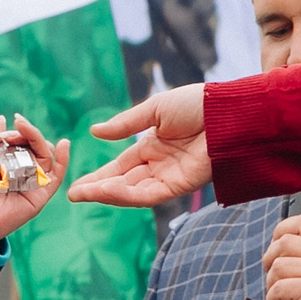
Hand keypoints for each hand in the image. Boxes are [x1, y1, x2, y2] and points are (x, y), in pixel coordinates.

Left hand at [0, 115, 71, 244]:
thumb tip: (3, 119)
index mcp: (10, 163)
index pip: (24, 141)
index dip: (22, 131)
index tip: (15, 123)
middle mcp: (24, 172)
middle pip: (38, 146)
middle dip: (30, 134)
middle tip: (20, 128)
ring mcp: (33, 183)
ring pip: (47, 157)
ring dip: (40, 140)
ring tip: (27, 133)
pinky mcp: (40, 195)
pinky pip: (57, 177)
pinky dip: (63, 160)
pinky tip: (63, 144)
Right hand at [68, 84, 209, 207]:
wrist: (228, 112)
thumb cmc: (197, 104)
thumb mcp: (155, 109)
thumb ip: (125, 124)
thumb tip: (94, 132)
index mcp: (152, 146)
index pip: (120, 166)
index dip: (99, 175)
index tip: (76, 183)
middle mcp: (158, 165)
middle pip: (123, 183)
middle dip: (97, 190)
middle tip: (72, 195)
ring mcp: (169, 177)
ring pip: (132, 192)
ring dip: (107, 194)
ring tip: (83, 193)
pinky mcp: (180, 186)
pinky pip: (149, 195)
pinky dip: (127, 195)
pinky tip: (107, 190)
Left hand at [262, 213, 300, 299]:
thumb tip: (280, 246)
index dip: (282, 230)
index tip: (276, 246)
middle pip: (283, 242)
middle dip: (270, 260)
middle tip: (274, 276)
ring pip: (277, 266)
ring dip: (272, 282)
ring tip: (281, 295)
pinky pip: (277, 288)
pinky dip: (273, 299)